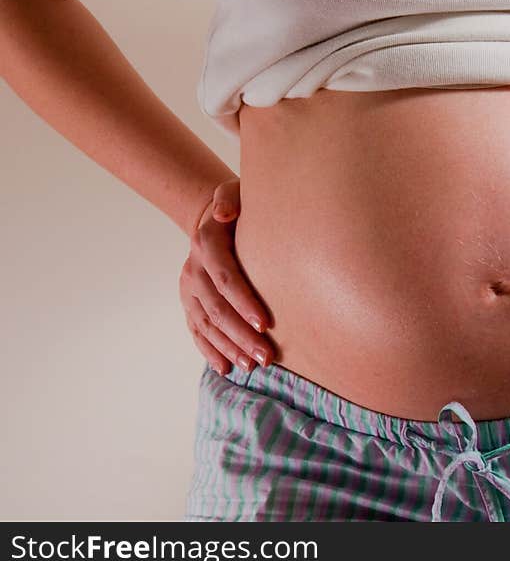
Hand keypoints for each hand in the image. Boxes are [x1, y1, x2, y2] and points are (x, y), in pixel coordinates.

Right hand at [179, 178, 274, 374]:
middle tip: (267, 356)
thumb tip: (224, 213)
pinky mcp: (190, 303)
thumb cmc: (242, 208)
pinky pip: (197, 331)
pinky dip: (210, 351)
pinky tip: (226, 367)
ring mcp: (189, 290)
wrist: (218, 220)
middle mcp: (193, 269)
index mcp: (207, 244)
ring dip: (229, 347)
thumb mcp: (237, 193)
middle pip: (217, 308)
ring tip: (253, 365)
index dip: (245, 302)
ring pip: (207, 324)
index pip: (226, 278)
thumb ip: (232, 197)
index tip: (267, 323)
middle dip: (242, 335)